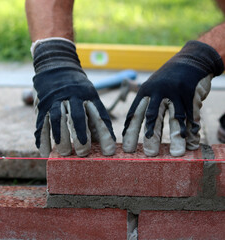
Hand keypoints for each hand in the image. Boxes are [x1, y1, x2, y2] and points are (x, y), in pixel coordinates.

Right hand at [32, 39, 115, 156]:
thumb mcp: (89, 95)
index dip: (104, 134)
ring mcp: (55, 99)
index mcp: (88, 94)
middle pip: (77, 117)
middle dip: (81, 136)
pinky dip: (42, 138)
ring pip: (58, 119)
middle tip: (83, 153)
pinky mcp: (41, 104)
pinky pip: (41, 122)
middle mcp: (72, 95)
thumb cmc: (77, 87)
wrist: (55, 64)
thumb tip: (102, 142)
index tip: (109, 151)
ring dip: (61, 138)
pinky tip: (44, 152)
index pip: (99, 116)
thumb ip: (94, 117)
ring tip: (64, 154)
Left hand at [123, 40, 223, 156]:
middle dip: (150, 137)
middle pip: (152, 117)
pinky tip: (193, 143)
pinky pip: (192, 115)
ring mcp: (175, 92)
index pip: (135, 113)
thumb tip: (128, 127)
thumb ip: (143, 105)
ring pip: (174, 118)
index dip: (130, 131)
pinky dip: (193, 130)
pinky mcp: (191, 93)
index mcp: (145, 91)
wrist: (191, 60)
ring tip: (175, 153)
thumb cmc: (168, 79)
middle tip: (149, 154)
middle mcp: (157, 91)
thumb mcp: (152, 87)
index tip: (128, 147)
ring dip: (175, 137)